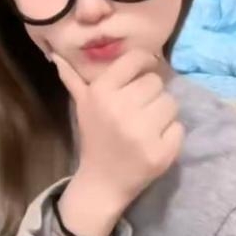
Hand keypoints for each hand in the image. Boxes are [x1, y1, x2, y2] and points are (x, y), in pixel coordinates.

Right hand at [52, 49, 182, 224]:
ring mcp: (142, 132)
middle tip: (140, 110)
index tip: (145, 71)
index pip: (136, 59)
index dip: (146, 62)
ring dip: (163, 114)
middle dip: (151, 95)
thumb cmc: (95, 137)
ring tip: (147, 126)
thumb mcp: (82, 106)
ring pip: (171, 103)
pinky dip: (170, 134)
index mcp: (101, 92)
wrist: (102, 181)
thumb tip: (56, 54)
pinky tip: (154, 142)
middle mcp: (121, 108)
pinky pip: (179, 128)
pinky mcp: (160, 152)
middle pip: (156, 82)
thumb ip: (73, 79)